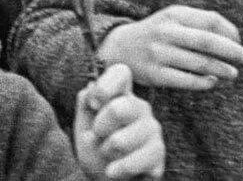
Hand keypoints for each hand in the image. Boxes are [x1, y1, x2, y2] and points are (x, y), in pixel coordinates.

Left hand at [74, 64, 164, 179]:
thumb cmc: (96, 151)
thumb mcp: (83, 126)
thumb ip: (85, 105)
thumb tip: (90, 87)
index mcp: (122, 96)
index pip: (121, 72)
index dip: (104, 86)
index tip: (93, 105)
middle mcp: (140, 109)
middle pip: (119, 108)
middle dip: (100, 128)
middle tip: (98, 137)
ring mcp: (152, 131)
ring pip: (122, 140)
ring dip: (107, 152)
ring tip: (107, 156)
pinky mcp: (158, 154)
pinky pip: (137, 161)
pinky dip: (119, 168)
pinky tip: (113, 171)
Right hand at [98, 5, 242, 90]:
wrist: (120, 47)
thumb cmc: (158, 33)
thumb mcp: (174, 18)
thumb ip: (200, 23)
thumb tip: (234, 38)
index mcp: (174, 14)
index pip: (210, 20)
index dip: (230, 32)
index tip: (239, 42)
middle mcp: (166, 32)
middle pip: (206, 41)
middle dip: (231, 51)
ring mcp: (159, 54)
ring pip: (198, 63)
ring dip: (220, 69)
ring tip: (233, 74)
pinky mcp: (155, 74)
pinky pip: (184, 80)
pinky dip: (202, 83)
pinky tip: (212, 82)